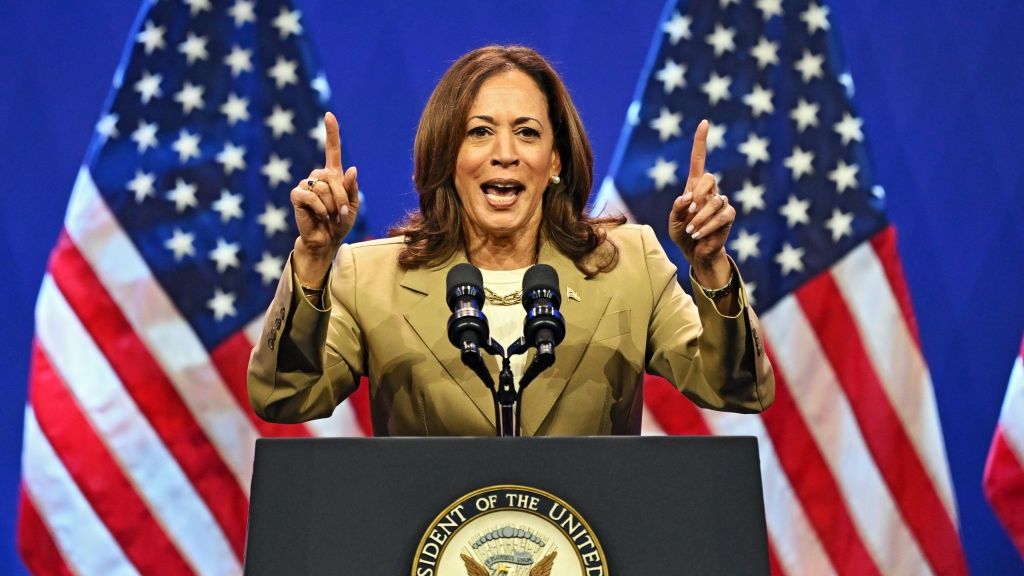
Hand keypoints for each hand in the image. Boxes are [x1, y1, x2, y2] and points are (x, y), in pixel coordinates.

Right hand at [290, 112, 359, 285]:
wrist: (326, 240)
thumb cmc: (340, 223)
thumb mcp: (352, 206)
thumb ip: (352, 189)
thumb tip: (352, 169)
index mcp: (333, 176)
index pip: (332, 150)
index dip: (331, 132)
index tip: (329, 115)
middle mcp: (318, 176)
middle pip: (332, 177)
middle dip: (341, 197)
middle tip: (341, 213)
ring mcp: (306, 185)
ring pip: (323, 188)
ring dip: (331, 206)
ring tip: (330, 216)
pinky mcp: (297, 195)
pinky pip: (311, 197)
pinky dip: (320, 209)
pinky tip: (319, 216)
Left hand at [668, 120, 734, 270]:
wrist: (695, 252)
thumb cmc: (682, 234)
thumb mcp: (673, 221)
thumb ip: (677, 208)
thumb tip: (688, 196)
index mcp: (694, 186)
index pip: (699, 159)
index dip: (701, 141)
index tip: (704, 123)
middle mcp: (710, 190)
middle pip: (709, 177)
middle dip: (698, 193)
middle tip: (690, 212)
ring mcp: (721, 201)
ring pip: (715, 200)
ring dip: (700, 217)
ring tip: (691, 229)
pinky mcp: (729, 215)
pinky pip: (722, 215)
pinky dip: (707, 226)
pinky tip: (699, 234)